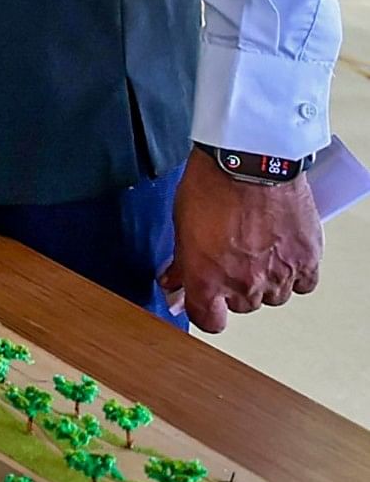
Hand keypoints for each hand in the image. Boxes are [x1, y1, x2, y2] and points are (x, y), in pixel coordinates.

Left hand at [169, 160, 323, 329]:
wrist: (249, 161)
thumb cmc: (211, 186)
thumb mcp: (182, 225)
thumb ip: (182, 261)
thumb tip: (174, 280)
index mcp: (208, 279)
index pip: (209, 321)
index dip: (206, 312)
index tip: (205, 303)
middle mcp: (244, 284)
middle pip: (242, 306)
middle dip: (234, 288)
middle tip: (231, 261)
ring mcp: (279, 274)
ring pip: (273, 297)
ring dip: (265, 281)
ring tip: (258, 251)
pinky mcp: (307, 260)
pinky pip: (303, 284)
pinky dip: (295, 274)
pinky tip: (283, 255)